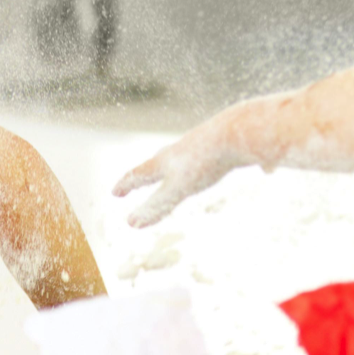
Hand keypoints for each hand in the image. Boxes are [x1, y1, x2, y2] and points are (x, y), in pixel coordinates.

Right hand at [113, 126, 247, 228]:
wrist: (239, 131)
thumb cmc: (206, 161)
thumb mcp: (179, 188)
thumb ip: (156, 205)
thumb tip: (131, 224)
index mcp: (166, 160)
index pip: (139, 174)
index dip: (126, 185)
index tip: (115, 193)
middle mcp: (179, 151)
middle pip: (157, 162)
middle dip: (145, 174)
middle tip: (137, 178)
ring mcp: (200, 145)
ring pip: (181, 157)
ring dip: (172, 165)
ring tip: (174, 168)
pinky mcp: (221, 145)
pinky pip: (208, 155)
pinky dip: (203, 162)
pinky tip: (215, 162)